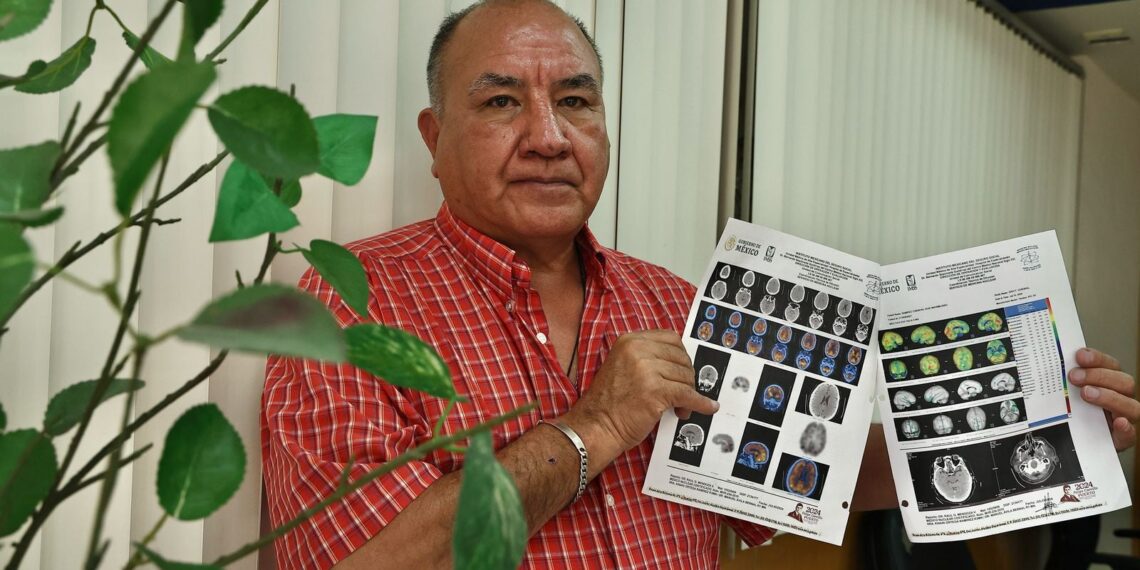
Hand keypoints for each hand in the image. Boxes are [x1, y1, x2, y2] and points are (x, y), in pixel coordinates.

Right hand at [562, 330, 718, 468]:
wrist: (595, 426)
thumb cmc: (609, 403)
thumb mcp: (623, 366)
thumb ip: (648, 358)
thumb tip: (682, 365)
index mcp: (630, 341)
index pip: (670, 338)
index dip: (681, 356)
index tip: (681, 370)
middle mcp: (637, 350)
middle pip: (681, 357)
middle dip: (686, 376)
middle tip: (681, 394)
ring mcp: (646, 369)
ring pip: (685, 376)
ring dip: (688, 393)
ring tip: (679, 407)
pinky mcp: (655, 391)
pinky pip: (688, 394)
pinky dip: (700, 403)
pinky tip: (707, 407)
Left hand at [1068, 347, 1136, 451]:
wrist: (1080, 440)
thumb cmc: (1076, 412)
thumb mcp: (1070, 393)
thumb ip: (1069, 380)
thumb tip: (1052, 364)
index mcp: (1111, 382)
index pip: (1111, 365)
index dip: (1097, 358)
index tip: (1079, 356)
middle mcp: (1122, 397)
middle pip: (1124, 382)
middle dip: (1098, 376)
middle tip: (1074, 377)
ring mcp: (1125, 418)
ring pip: (1131, 405)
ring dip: (1109, 397)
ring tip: (1086, 394)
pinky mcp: (1123, 439)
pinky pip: (1131, 434)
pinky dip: (1125, 428)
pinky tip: (1118, 422)